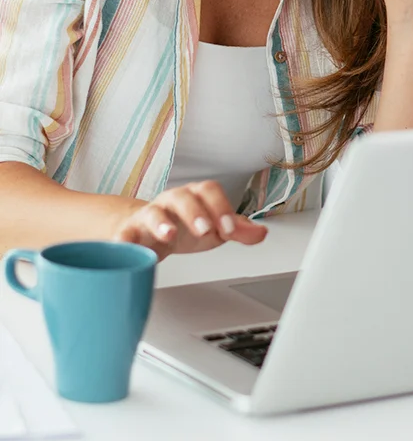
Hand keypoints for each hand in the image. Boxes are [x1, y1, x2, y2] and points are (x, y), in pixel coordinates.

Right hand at [113, 181, 266, 260]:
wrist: (150, 236)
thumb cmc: (186, 228)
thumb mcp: (215, 230)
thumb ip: (238, 230)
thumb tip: (261, 232)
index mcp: (195, 196)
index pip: (209, 190)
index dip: (221, 207)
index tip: (229, 229)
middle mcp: (172, 201)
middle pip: (182, 197)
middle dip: (195, 212)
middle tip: (205, 230)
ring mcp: (148, 215)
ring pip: (152, 212)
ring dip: (161, 222)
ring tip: (169, 234)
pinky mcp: (128, 233)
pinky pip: (123, 235)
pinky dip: (124, 242)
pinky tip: (127, 249)